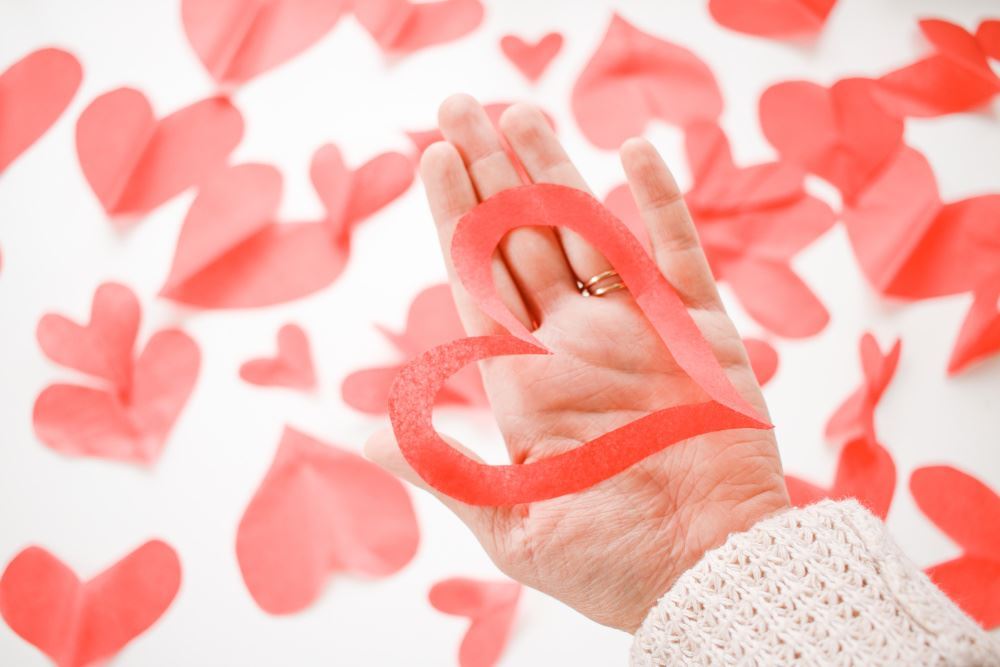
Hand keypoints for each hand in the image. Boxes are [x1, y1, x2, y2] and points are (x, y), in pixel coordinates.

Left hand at [366, 95, 788, 631]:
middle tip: (459, 108)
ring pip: (586, 230)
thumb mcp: (513, 521)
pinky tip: (633, 155)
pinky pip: (676, 253)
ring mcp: (635, 330)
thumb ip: (444, 467)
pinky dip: (657, 204)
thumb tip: (364, 438)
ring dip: (555, 171)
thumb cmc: (610, 563)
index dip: (456, 216)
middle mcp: (573, 342)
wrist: (709, 577)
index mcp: (524, 380)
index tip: (434, 157)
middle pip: (522, 240)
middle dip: (489, 173)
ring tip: (521, 113)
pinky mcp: (698, 332)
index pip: (478, 279)